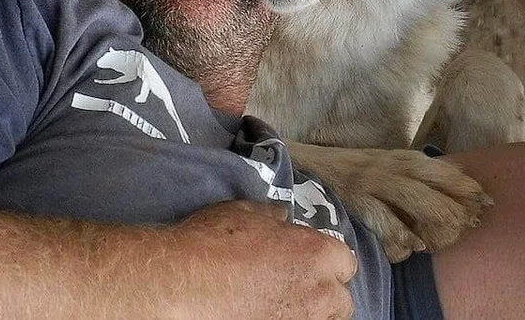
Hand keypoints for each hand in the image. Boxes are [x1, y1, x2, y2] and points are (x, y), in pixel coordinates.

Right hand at [162, 200, 356, 319]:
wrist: (180, 284)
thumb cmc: (210, 244)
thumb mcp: (246, 214)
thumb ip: (274, 219)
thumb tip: (282, 219)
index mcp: (317, 254)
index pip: (345, 262)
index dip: (326, 261)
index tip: (309, 263)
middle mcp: (317, 293)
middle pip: (340, 300)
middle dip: (324, 293)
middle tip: (297, 289)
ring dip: (309, 313)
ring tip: (281, 306)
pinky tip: (264, 315)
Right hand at [290, 143, 492, 262]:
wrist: (308, 163)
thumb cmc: (357, 172)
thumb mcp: (392, 167)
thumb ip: (421, 179)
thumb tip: (462, 195)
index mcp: (408, 160)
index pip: (451, 173)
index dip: (473, 190)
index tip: (488, 206)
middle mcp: (396, 167)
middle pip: (441, 189)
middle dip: (460, 213)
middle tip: (467, 230)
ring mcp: (376, 183)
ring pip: (420, 203)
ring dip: (436, 226)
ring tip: (441, 241)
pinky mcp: (357, 200)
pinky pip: (386, 222)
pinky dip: (402, 238)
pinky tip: (409, 248)